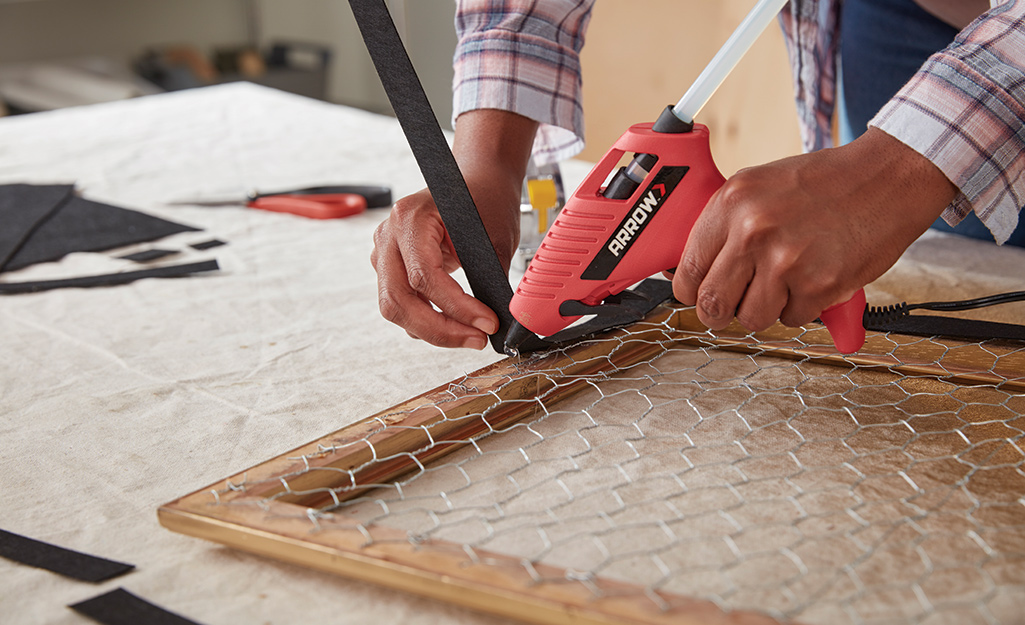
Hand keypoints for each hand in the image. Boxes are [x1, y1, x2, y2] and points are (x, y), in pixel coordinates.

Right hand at [371, 110, 537, 348]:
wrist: (477, 180)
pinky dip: (426, 320)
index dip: (457, 308)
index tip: (487, 323)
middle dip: (439, 330)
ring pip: (396, 307)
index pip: (425, 277)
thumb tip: (496, 322)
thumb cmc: (485, 198)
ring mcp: (385, 251)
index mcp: (410, 218)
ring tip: (470, 335)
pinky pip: (402, 302)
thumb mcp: (495, 236)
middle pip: (399, 301)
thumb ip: (490, 278)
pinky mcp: (390, 266)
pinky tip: (454, 324)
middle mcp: (388, 234)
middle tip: (476, 340)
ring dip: (432, 330)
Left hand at [673, 127, 957, 331]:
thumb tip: (694, 272)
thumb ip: (725, 227)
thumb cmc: (824, 184)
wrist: (886, 178)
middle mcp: (753, 232)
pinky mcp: (818, 285)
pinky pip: (792, 319)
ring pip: (751, 318)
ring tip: (785, 282)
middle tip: (732, 307)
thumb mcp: (759, 189)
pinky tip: (814, 277)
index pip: (689, 270)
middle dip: (720, 313)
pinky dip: (802, 307)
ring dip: (765, 310)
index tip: (699, 295)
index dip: (691, 291)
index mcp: (731, 203)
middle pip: (712, 303)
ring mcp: (785, 261)